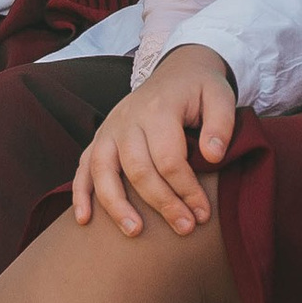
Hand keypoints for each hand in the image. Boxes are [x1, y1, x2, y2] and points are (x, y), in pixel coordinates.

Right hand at [72, 45, 236, 238]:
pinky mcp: (100, 138)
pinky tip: (85, 219)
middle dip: (162, 203)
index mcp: (158, 109)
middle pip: (138, 169)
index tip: (202, 213)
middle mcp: (128, 119)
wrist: (176, 71)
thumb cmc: (200, 90)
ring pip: (103, 170)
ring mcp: (109, 129)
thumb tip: (213, 156)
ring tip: (134, 231)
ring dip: (116, 204)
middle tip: (184, 228)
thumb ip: (221, 123)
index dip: (186, 190)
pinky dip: (80, 193)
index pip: (169, 159)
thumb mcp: (220, 95)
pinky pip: (83, 166)